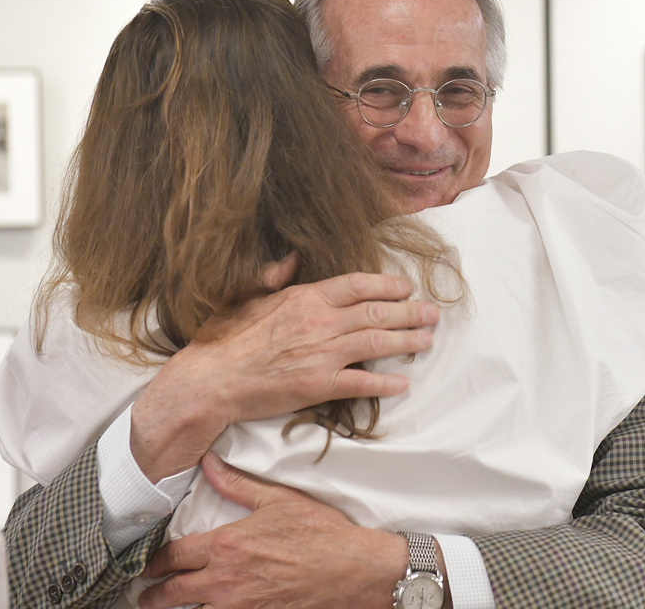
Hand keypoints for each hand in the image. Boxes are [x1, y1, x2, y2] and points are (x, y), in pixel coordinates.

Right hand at [131, 258, 440, 480]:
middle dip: (409, 312)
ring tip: (427, 340)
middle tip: (433, 313)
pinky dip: (384, 383)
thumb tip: (289, 258)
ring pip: (376, 343)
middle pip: (376, 312)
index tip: (406, 287)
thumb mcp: (247, 296)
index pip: (356, 285)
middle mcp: (319, 323)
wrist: (211, 379)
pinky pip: (360, 383)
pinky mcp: (318, 385)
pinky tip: (403, 383)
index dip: (386, 285)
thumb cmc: (225, 338)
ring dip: (406, 341)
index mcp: (304, 298)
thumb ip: (273, 276)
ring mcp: (321, 355)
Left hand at [138, 453, 411, 608]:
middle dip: (153, 596)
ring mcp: (239, 607)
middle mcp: (225, 581)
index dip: (154, 563)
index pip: (173, 558)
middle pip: (172, 594)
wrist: (352, 569)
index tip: (147, 565)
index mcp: (227, 546)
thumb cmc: (320, 533)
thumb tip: (208, 463)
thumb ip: (236, 485)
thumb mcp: (279, 500)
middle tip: (145, 596)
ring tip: (171, 607)